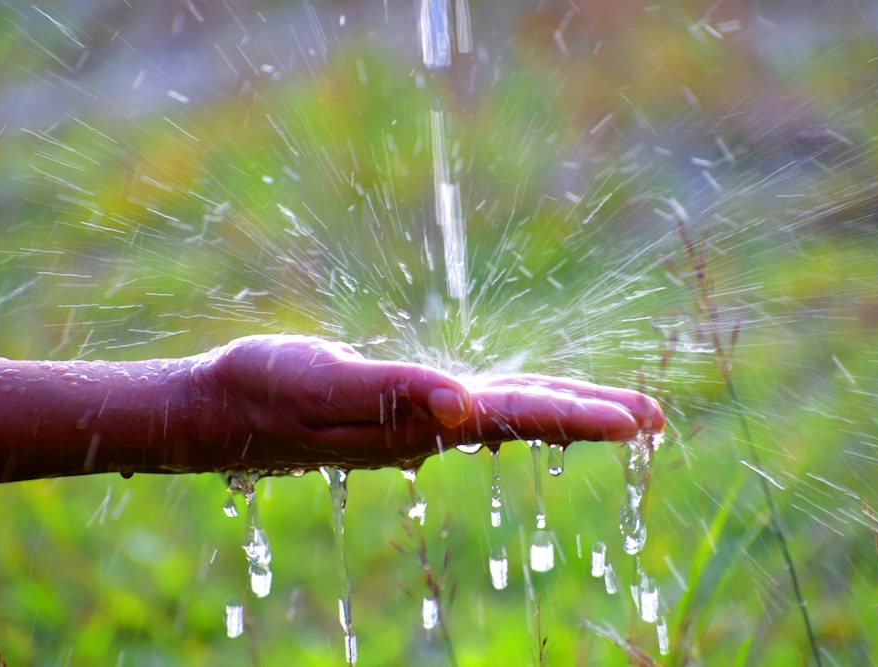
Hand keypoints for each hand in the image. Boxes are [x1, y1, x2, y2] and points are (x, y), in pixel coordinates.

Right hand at [206, 335, 663, 469]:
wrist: (222, 412)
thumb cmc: (265, 390)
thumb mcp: (322, 385)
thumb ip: (393, 394)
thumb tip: (465, 407)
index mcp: (424, 423)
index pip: (519, 419)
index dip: (580, 416)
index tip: (640, 420)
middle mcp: (432, 429)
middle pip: (528, 421)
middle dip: (592, 418)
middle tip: (655, 417)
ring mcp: (418, 423)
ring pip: (507, 415)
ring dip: (563, 411)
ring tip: (614, 413)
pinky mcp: (400, 410)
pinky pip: (476, 409)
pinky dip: (518, 404)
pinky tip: (524, 408)